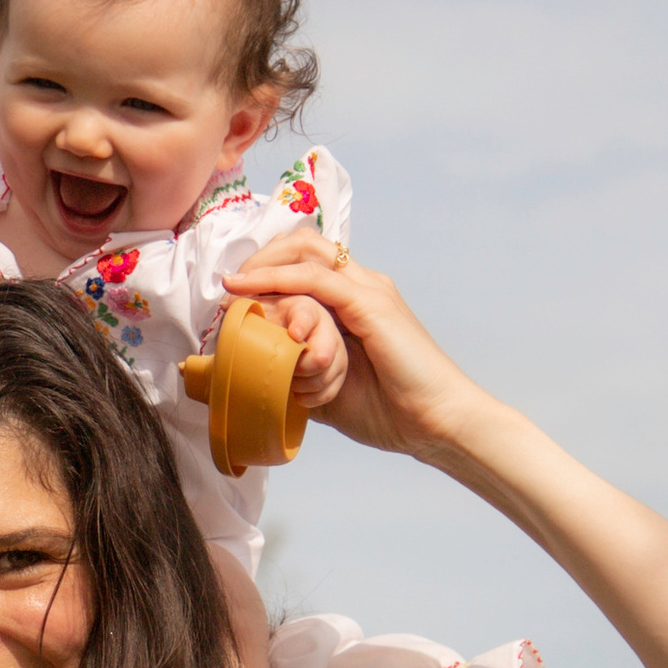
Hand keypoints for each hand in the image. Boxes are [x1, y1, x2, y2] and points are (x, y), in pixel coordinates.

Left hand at [221, 242, 488, 465]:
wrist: (438, 424)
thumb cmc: (391, 412)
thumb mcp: (330, 388)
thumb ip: (301, 372)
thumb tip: (261, 378)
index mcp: (359, 299)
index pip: (308, 260)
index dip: (268, 266)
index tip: (233, 292)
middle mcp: (365, 284)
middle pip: (304, 243)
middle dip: (260, 256)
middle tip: (230, 285)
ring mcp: (369, 290)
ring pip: (306, 252)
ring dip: (262, 264)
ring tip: (232, 286)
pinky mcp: (370, 304)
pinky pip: (314, 278)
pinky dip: (276, 279)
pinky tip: (247, 290)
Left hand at [249, 288, 349, 413]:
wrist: (285, 336)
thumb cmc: (270, 323)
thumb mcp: (254, 312)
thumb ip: (238, 307)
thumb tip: (223, 306)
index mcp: (303, 308)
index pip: (307, 315)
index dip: (302, 324)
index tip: (294, 334)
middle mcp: (325, 327)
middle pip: (321, 356)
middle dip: (298, 369)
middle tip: (280, 369)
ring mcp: (336, 350)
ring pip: (323, 378)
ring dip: (300, 385)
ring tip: (285, 378)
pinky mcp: (339, 372)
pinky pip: (327, 393)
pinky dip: (308, 397)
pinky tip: (295, 390)